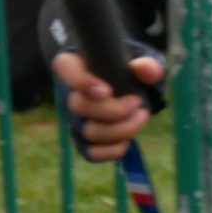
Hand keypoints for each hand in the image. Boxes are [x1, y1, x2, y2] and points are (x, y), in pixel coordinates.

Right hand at [50, 48, 165, 160]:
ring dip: (120, 129)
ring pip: (88, 132)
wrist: (130, 87)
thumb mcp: (141, 59)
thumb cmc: (129, 68)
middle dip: (114, 110)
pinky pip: (91, 153)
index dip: (81, 82)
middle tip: (137, 102)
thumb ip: (146, 62)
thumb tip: (145, 69)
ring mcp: (76, 119)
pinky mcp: (84, 140)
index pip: (65, 67)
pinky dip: (112, 151)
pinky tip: (128, 140)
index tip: (107, 91)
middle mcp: (70, 93)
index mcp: (77, 64)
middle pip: (79, 107)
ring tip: (141, 116)